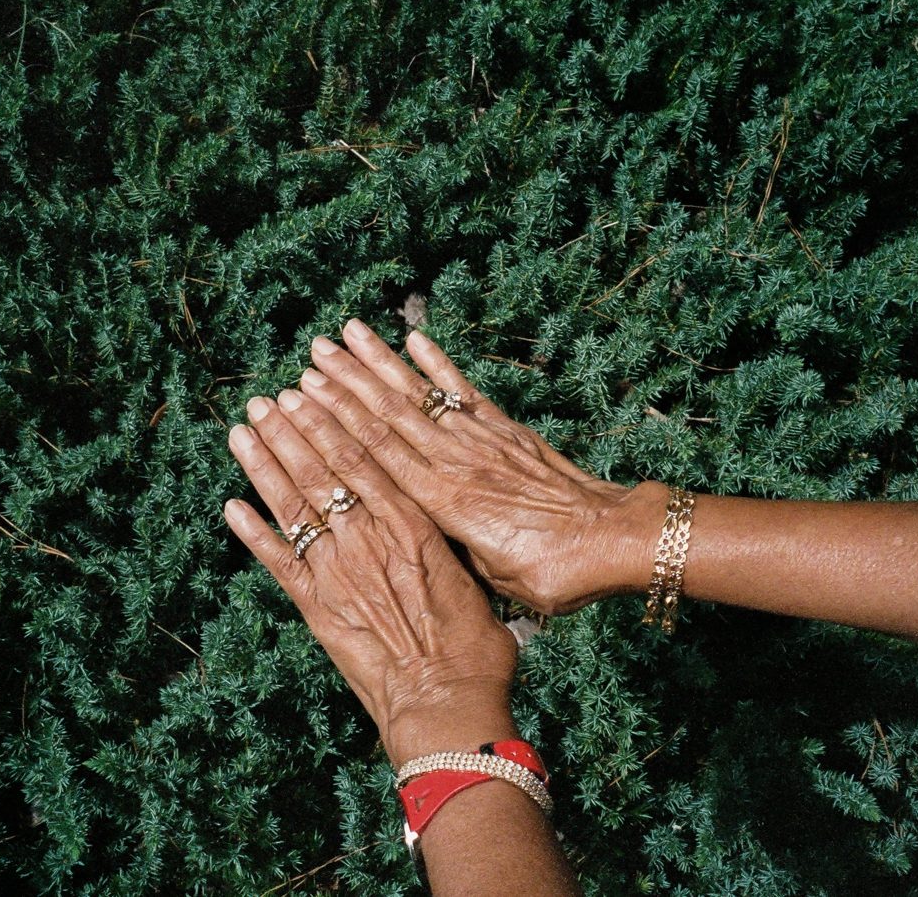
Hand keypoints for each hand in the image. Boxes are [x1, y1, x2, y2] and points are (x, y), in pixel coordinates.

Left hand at [224, 389, 519, 764]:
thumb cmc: (474, 652)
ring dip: (265, 464)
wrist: (445, 704)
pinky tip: (232, 505)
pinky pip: (277, 560)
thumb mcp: (473, 584)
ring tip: (243, 430)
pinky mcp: (317, 608)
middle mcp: (369, 538)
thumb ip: (451, 554)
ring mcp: (338, 571)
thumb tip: (451, 541)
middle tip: (268, 399)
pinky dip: (252, 531)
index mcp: (413, 525)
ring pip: (295, 504)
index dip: (332, 421)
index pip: (364, 457)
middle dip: (291, 430)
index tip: (314, 392)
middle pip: (322, 470)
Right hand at [292, 319, 670, 615]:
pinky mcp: (507, 431)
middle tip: (308, 356)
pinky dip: (438, 363)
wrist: (615, 540)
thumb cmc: (556, 574)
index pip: (378, 455)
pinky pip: (464, 392)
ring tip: (345, 334)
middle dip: (345, 384)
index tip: (302, 397)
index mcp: (445, 504)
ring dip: (378, 364)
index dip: (336, 424)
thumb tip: (416, 540)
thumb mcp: (495, 583)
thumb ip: (451, 554)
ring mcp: (482, 441)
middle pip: (389, 416)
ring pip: (419, 397)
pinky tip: (414, 338)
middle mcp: (456, 463)